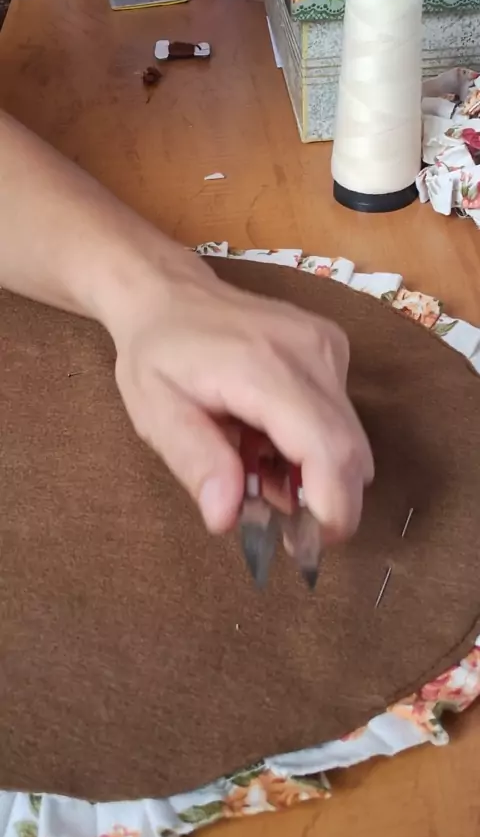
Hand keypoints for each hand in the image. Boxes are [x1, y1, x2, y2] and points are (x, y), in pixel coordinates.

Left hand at [107, 251, 372, 540]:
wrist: (169, 292)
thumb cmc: (157, 353)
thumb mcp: (155, 412)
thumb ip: (195, 462)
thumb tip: (227, 518)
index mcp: (263, 367)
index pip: (328, 448)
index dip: (332, 506)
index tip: (309, 544)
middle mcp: (310, 351)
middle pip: (351, 450)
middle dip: (325, 500)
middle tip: (278, 523)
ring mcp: (328, 345)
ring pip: (350, 438)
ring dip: (316, 473)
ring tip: (258, 469)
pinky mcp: (333, 347)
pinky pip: (341, 417)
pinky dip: (314, 445)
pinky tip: (270, 440)